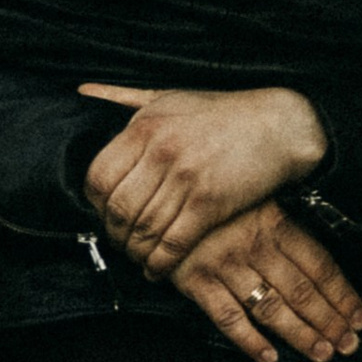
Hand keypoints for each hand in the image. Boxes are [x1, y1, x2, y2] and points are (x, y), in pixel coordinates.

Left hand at [80, 83, 328, 275]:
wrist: (278, 125)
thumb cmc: (221, 112)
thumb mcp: (167, 96)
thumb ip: (122, 96)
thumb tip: (83, 91)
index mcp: (144, 127)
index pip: (98, 177)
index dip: (96, 205)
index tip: (104, 214)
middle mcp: (160, 152)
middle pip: (118, 209)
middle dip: (115, 234)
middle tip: (120, 242)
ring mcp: (185, 179)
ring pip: (144, 230)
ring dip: (136, 252)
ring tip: (138, 257)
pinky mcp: (210, 203)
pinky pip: (173, 242)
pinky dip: (160, 263)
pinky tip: (156, 269)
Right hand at [173, 204, 361, 361]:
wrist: (156, 194)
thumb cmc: (214, 198)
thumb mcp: (256, 197)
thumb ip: (285, 224)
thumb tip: (318, 256)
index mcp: (274, 223)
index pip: (320, 266)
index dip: (343, 295)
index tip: (360, 317)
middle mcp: (254, 247)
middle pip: (302, 291)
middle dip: (330, 321)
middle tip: (349, 345)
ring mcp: (225, 267)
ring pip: (271, 308)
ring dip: (301, 334)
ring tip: (322, 353)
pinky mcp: (197, 283)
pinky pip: (228, 317)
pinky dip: (250, 341)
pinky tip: (270, 358)